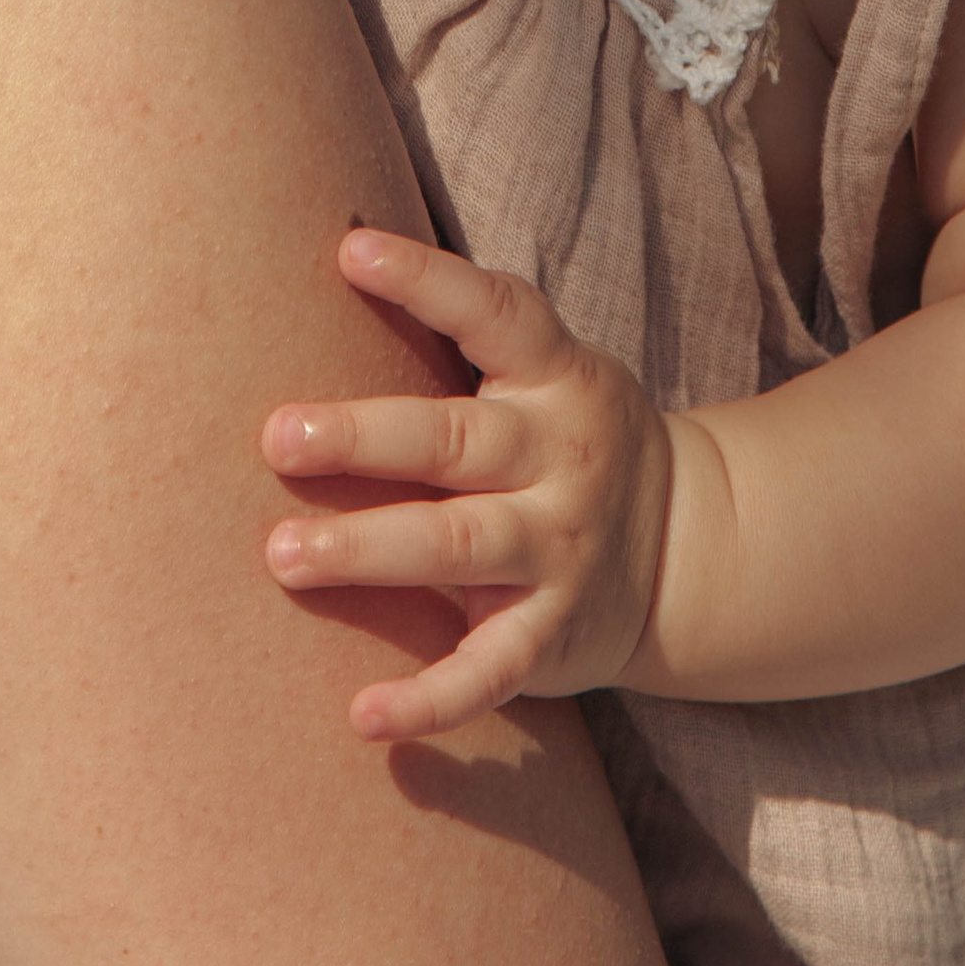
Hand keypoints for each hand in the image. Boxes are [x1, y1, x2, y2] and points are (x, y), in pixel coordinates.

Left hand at [260, 230, 673, 742]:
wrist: (686, 546)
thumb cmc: (561, 435)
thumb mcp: (541, 372)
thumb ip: (458, 339)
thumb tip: (335, 250)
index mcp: (553, 373)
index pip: (493, 312)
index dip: (426, 279)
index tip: (351, 250)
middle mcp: (558, 455)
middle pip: (454, 440)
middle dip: (364, 438)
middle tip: (278, 437)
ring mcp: (558, 547)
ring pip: (459, 545)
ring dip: (369, 549)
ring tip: (283, 554)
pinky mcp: (553, 634)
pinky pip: (491, 668)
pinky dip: (430, 697)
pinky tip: (364, 715)